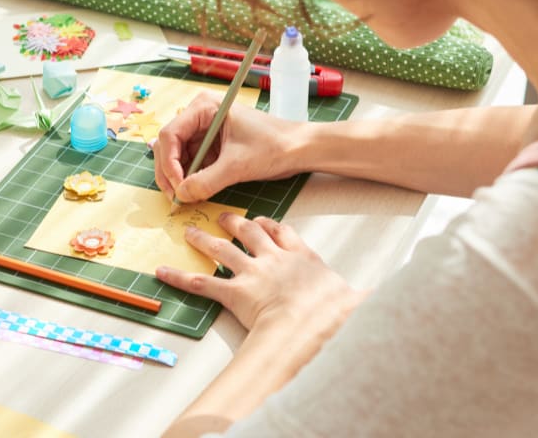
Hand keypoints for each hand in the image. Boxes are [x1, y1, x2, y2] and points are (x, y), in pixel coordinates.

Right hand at [154, 92, 302, 203]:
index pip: (171, 134)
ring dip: (179, 178)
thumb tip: (182, 195)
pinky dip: (190, 179)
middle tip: (176, 198)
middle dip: (171, 173)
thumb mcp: (238, 166)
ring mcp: (205, 131)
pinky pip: (192, 163)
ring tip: (185, 198)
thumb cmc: (274, 145)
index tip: (177, 186)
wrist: (299, 150)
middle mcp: (200, 116)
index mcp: (204, 107)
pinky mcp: (212, 146)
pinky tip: (193, 192)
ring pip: (179, 157)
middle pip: (170, 146)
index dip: (169, 162)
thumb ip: (207, 181)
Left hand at [156, 214, 363, 332]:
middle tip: (222, 216)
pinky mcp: (234, 291)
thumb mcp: (353, 301)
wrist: (313, 321)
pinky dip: (179, 276)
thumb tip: (374, 302)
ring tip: (189, 233)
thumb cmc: (335, 312)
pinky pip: (201, 282)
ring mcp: (252, 272)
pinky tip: (162, 272)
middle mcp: (274, 258)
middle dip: (234, 223)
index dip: (271, 227)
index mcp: (301, 257)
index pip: (283, 233)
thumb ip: (358, 299)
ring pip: (222, 249)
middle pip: (250, 233)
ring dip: (204, 240)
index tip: (262, 221)